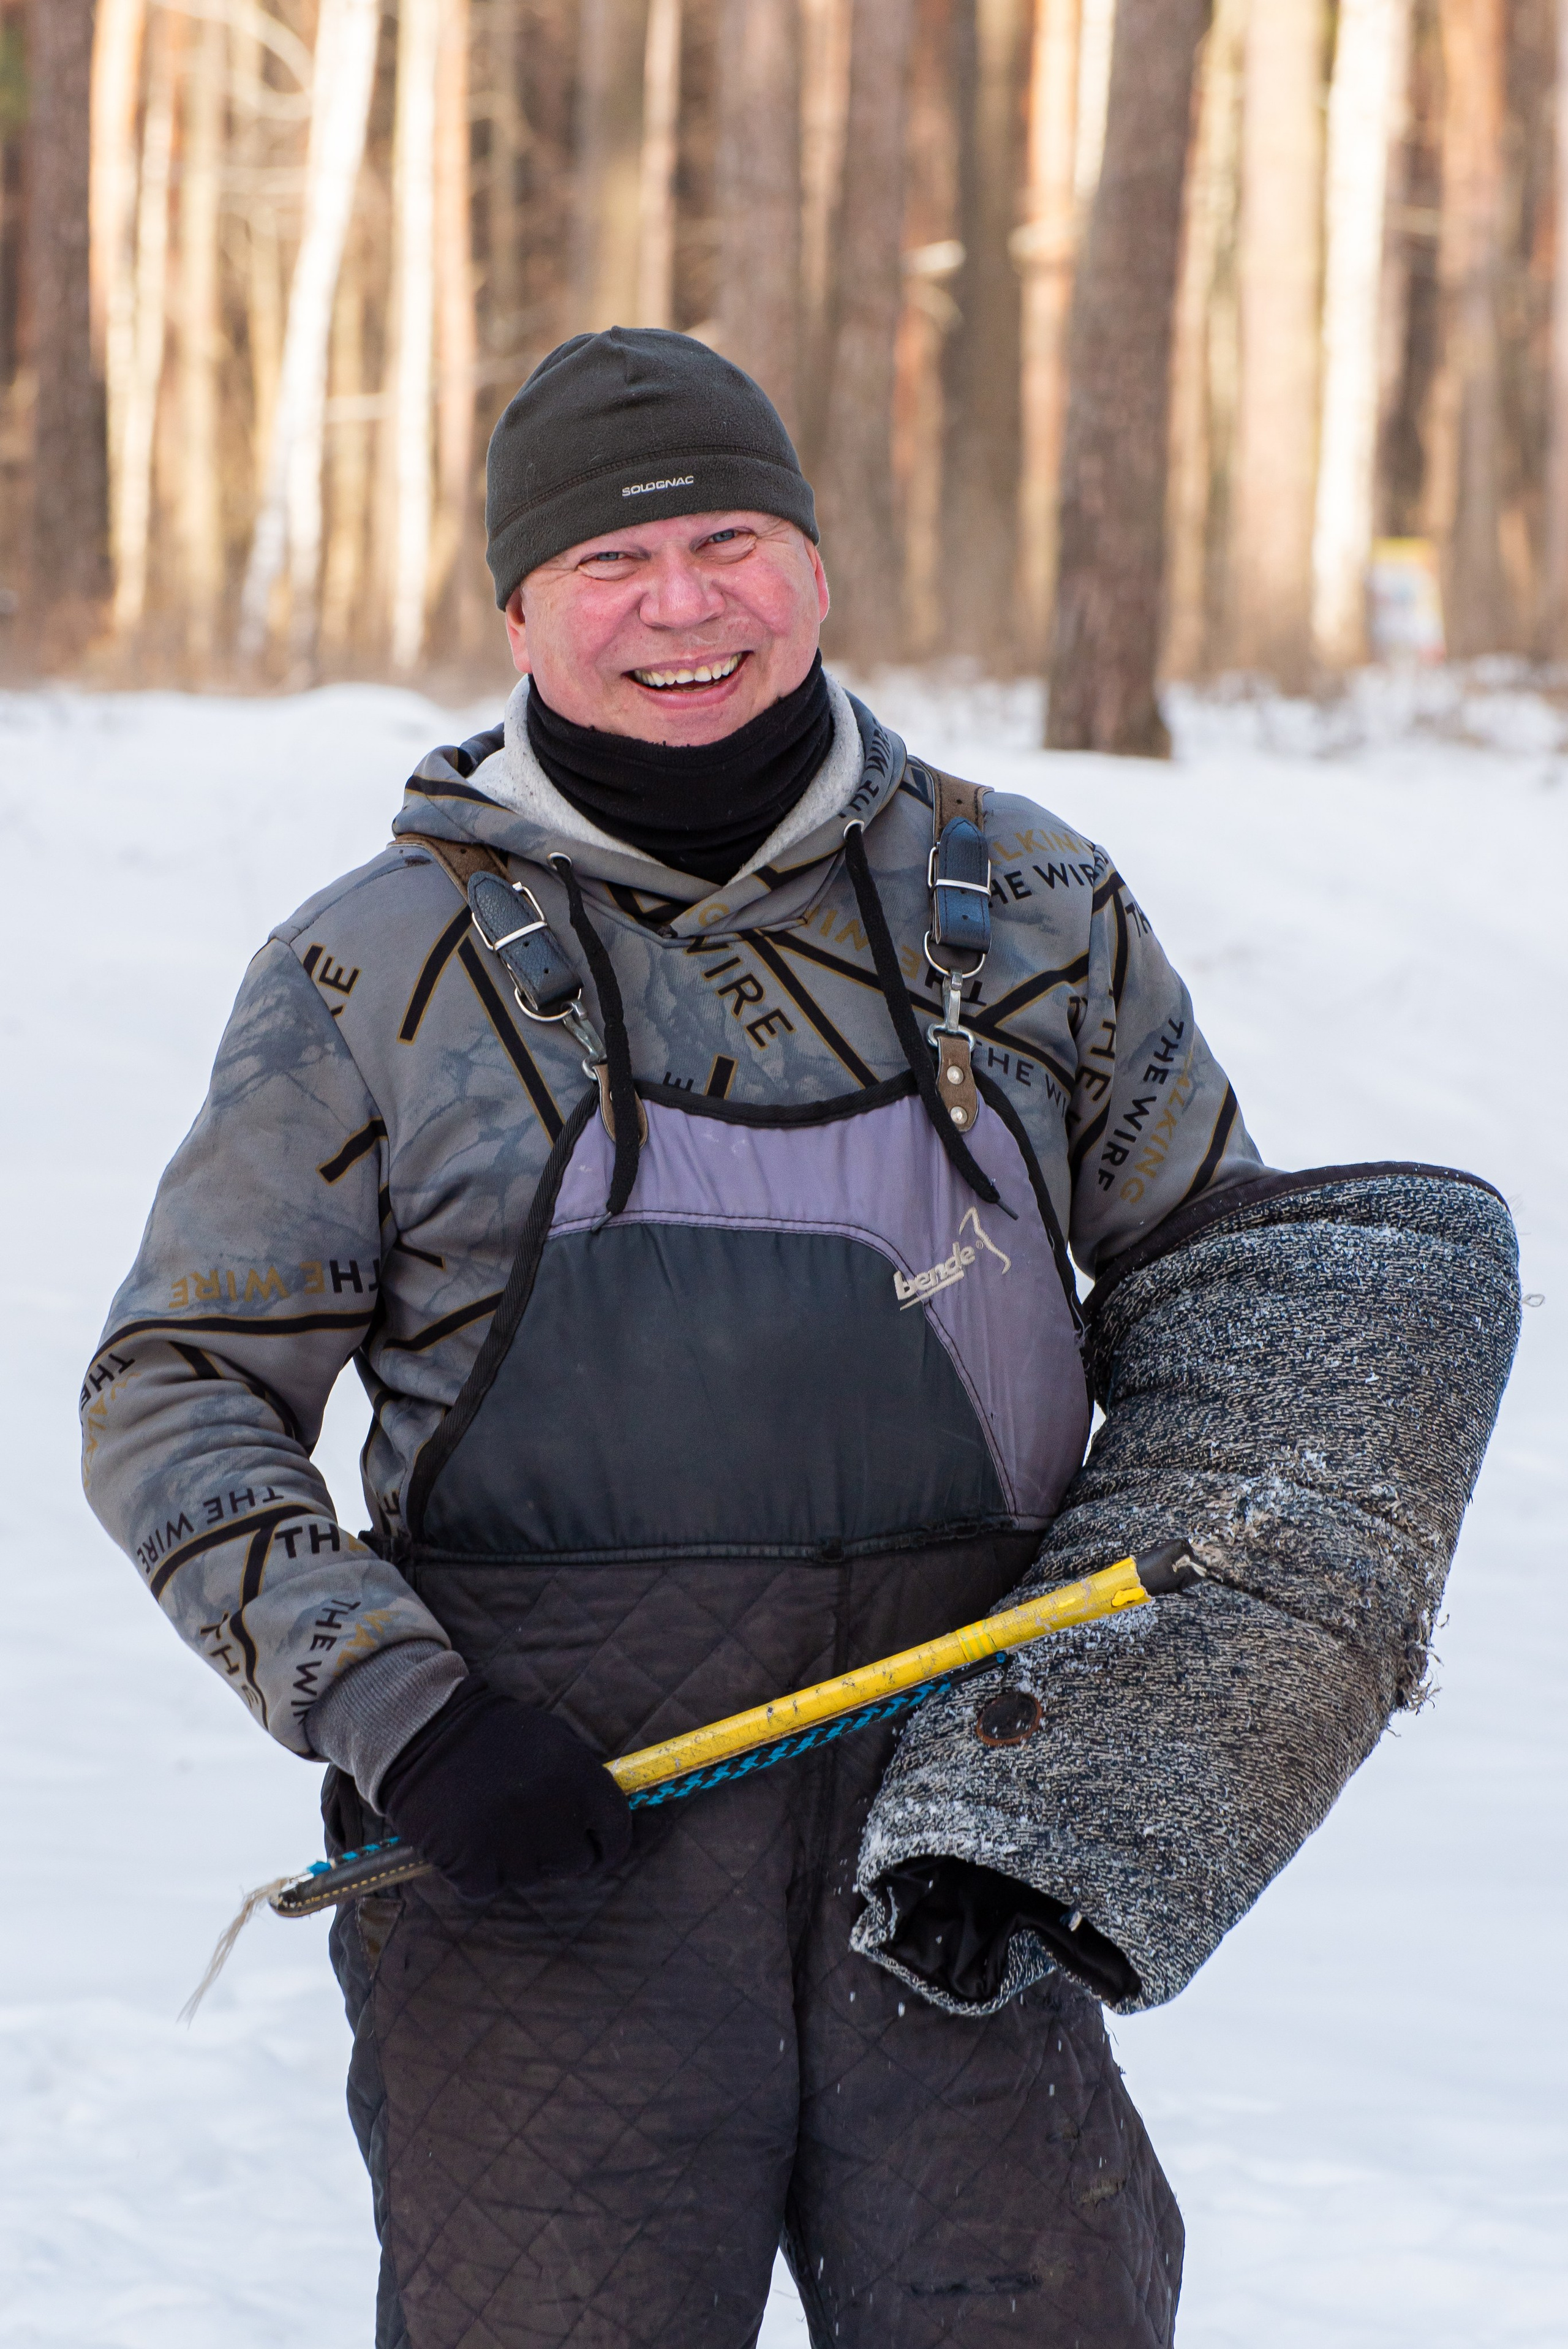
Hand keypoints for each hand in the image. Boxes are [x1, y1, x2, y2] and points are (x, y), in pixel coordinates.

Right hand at [377, 1676, 632, 1900]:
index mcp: (581, 1779)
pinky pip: (488, 1886)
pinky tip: (465, 1837)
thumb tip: (602, 1819)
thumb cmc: (493, 1732)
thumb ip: (582, 1778)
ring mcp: (516, 1847)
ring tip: (490, 1820)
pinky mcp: (476, 1868)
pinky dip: (477, 1871)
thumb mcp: (553, 1738)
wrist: (424, 1730)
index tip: (599, 1851)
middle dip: (560, 1852)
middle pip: (576, 1863)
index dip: (610, 1846)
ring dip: (516, 1859)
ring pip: (531, 1877)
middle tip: (530, 1828)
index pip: (617, 1832)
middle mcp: (556, 1817)